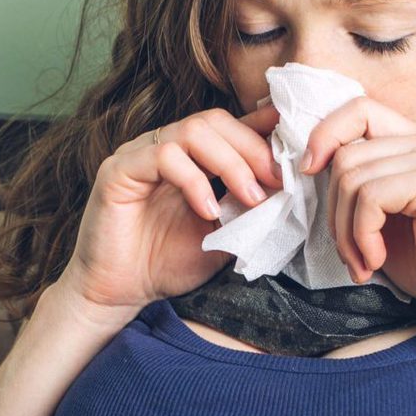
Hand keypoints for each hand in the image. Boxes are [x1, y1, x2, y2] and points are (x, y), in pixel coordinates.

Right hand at [58, 102, 284, 313]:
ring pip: (193, 131)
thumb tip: (290, 188)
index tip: (296, 154)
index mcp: (190, 158)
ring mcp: (140, 154)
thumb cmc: (166, 264)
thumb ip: (249, 209)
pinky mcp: (119, 170)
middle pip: (216, 121)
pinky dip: (194, 181)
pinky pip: (163, 156)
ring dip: (231, 163)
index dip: (264, 131)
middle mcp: (164, 147)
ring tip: (250, 199)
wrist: (118, 293)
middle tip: (278, 182)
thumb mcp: (224, 235)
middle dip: (254, 149)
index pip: (230, 126)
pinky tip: (208, 211)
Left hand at [301, 96, 415, 328]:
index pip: (360, 109)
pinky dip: (361, 236)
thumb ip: (358, 180)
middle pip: (347, 152)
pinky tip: (377, 260)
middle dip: (335, 210)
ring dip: (346, 231)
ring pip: (351, 177)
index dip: (324, 134)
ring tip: (362, 262)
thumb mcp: (382, 213)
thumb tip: (309, 160)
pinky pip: (369, 198)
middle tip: (350, 253)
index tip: (307, 171)